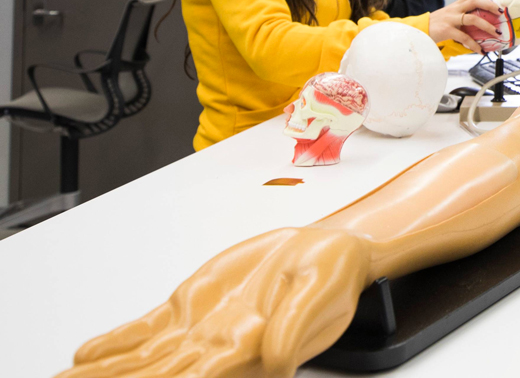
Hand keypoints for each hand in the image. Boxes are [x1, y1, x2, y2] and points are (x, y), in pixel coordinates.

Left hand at [56, 228, 369, 377]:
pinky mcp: (194, 305)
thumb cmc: (329, 276)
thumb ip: (297, 327)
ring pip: (144, 357)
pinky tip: (89, 354)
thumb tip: (277, 361)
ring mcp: (202, 328)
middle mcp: (220, 347)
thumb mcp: (320, 295)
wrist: (323, 253)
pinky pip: (149, 327)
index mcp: (251, 350)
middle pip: (158, 374)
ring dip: (106, 370)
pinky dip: (118, 341)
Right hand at [428, 0, 504, 53]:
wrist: (418, 30)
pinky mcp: (446, 30)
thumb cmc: (434, 25)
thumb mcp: (449, 17)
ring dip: (486, 26)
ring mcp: (450, 19)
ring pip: (472, 18)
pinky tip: (480, 50)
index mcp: (456, 5)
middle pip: (475, 1)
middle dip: (490, 5)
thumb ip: (462, 18)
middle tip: (501, 11)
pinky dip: (474, 45)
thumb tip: (480, 25)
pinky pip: (464, 37)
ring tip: (495, 32)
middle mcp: (454, 9)